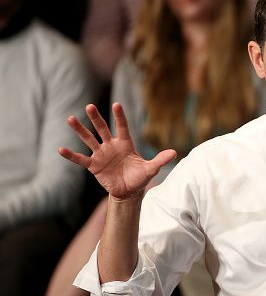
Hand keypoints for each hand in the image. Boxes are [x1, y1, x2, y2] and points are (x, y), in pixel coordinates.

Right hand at [58, 103, 175, 199]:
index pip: (122, 127)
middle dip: (96, 118)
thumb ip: (160, 160)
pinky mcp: (94, 166)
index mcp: (125, 144)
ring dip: (80, 130)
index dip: (120, 117)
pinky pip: (81, 159)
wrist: (129, 191)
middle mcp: (111, 146)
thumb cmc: (140, 177)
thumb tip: (174, 153)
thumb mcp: (151, 169)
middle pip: (102, 129)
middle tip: (89, 106)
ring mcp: (101, 154)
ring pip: (89, 139)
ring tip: (70, 119)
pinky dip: (72, 155)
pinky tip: (61, 149)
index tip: (117, 105)